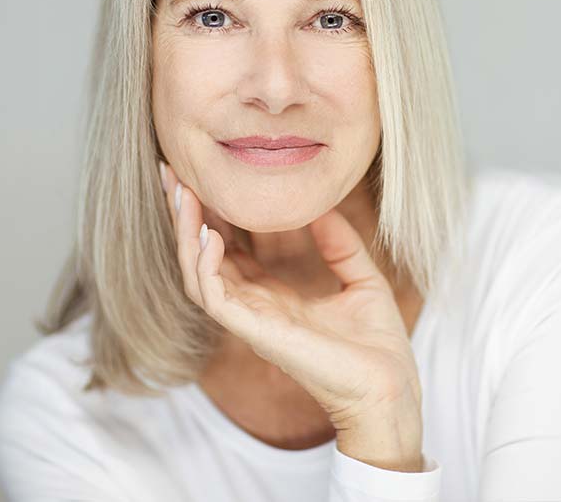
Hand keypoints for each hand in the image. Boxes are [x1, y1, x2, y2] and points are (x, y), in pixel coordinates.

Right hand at [160, 161, 423, 465]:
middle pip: (201, 256)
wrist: (390, 388)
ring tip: (181, 194)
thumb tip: (324, 205)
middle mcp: (253, 306)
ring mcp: (251, 320)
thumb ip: (340, 243)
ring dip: (185, 234)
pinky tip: (210, 234)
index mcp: (273, 295)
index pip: (227, 249)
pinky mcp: (256, 333)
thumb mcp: (363, 279)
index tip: (200, 175)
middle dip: (183, 216)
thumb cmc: (378, 346)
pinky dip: (206, 265)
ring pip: (196, 273)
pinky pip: (215, 297)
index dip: (211, 213)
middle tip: (170, 172)